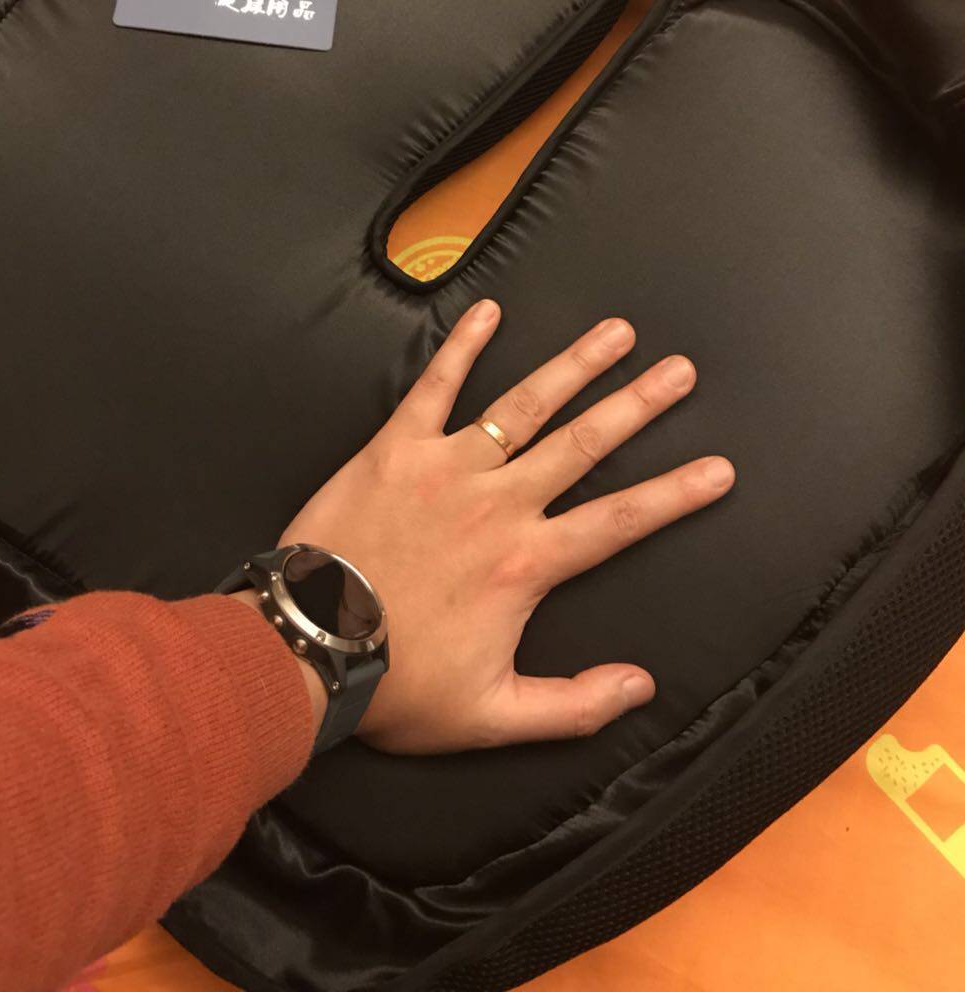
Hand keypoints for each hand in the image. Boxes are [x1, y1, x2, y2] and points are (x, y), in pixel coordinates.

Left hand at [277, 300, 734, 754]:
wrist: (306, 649)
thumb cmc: (397, 686)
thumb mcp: (492, 717)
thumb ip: (574, 705)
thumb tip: (642, 685)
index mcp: (526, 564)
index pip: (620, 521)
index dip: (676, 494)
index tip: (720, 468)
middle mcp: (497, 503)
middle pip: (583, 444)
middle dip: (638, 405)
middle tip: (680, 371)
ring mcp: (446, 467)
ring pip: (524, 405)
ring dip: (573, 366)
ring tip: (616, 332)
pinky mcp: (395, 449)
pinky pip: (434, 387)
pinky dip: (461, 346)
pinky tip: (487, 310)